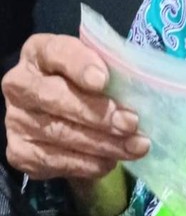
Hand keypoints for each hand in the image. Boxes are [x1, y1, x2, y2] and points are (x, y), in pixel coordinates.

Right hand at [2, 34, 149, 180]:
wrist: (55, 109)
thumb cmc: (84, 79)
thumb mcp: (95, 62)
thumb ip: (110, 66)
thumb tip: (140, 84)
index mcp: (39, 51)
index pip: (57, 52)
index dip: (80, 65)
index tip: (103, 80)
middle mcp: (19, 84)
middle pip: (56, 98)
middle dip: (98, 114)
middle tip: (131, 123)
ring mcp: (16, 120)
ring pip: (59, 134)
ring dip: (102, 144)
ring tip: (134, 146)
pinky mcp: (19, 151)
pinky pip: (54, 161)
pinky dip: (87, 163)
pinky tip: (110, 160)